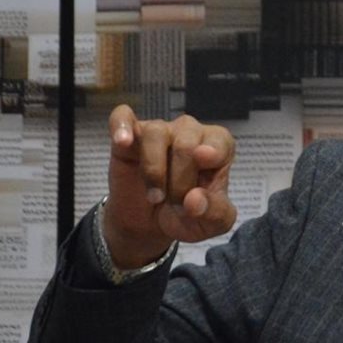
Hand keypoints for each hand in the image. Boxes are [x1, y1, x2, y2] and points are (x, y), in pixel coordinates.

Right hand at [104, 104, 236, 268]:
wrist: (150, 225)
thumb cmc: (187, 216)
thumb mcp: (210, 225)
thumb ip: (214, 214)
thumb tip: (195, 199)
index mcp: (218, 149)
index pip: (220, 141)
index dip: (214, 149)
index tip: (204, 159)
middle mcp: (191, 133)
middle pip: (186, 144)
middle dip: (180, 181)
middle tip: (176, 205)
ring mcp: (160, 131)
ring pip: (156, 133)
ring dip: (154, 170)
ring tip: (154, 196)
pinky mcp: (130, 135)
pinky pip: (123, 118)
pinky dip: (122, 126)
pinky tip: (122, 142)